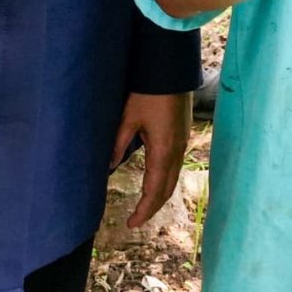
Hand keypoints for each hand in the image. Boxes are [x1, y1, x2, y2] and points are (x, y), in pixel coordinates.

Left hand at [110, 89, 191, 228]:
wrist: (171, 68)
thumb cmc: (148, 91)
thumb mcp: (127, 117)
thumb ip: (118, 144)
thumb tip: (108, 167)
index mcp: (163, 150)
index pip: (154, 191)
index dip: (143, 210)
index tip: (131, 223)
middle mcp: (177, 151)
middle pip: (167, 189)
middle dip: (152, 207)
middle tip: (136, 220)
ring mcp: (183, 143)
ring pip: (173, 178)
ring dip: (159, 195)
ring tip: (144, 206)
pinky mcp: (183, 136)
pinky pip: (175, 166)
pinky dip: (165, 180)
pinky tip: (155, 180)